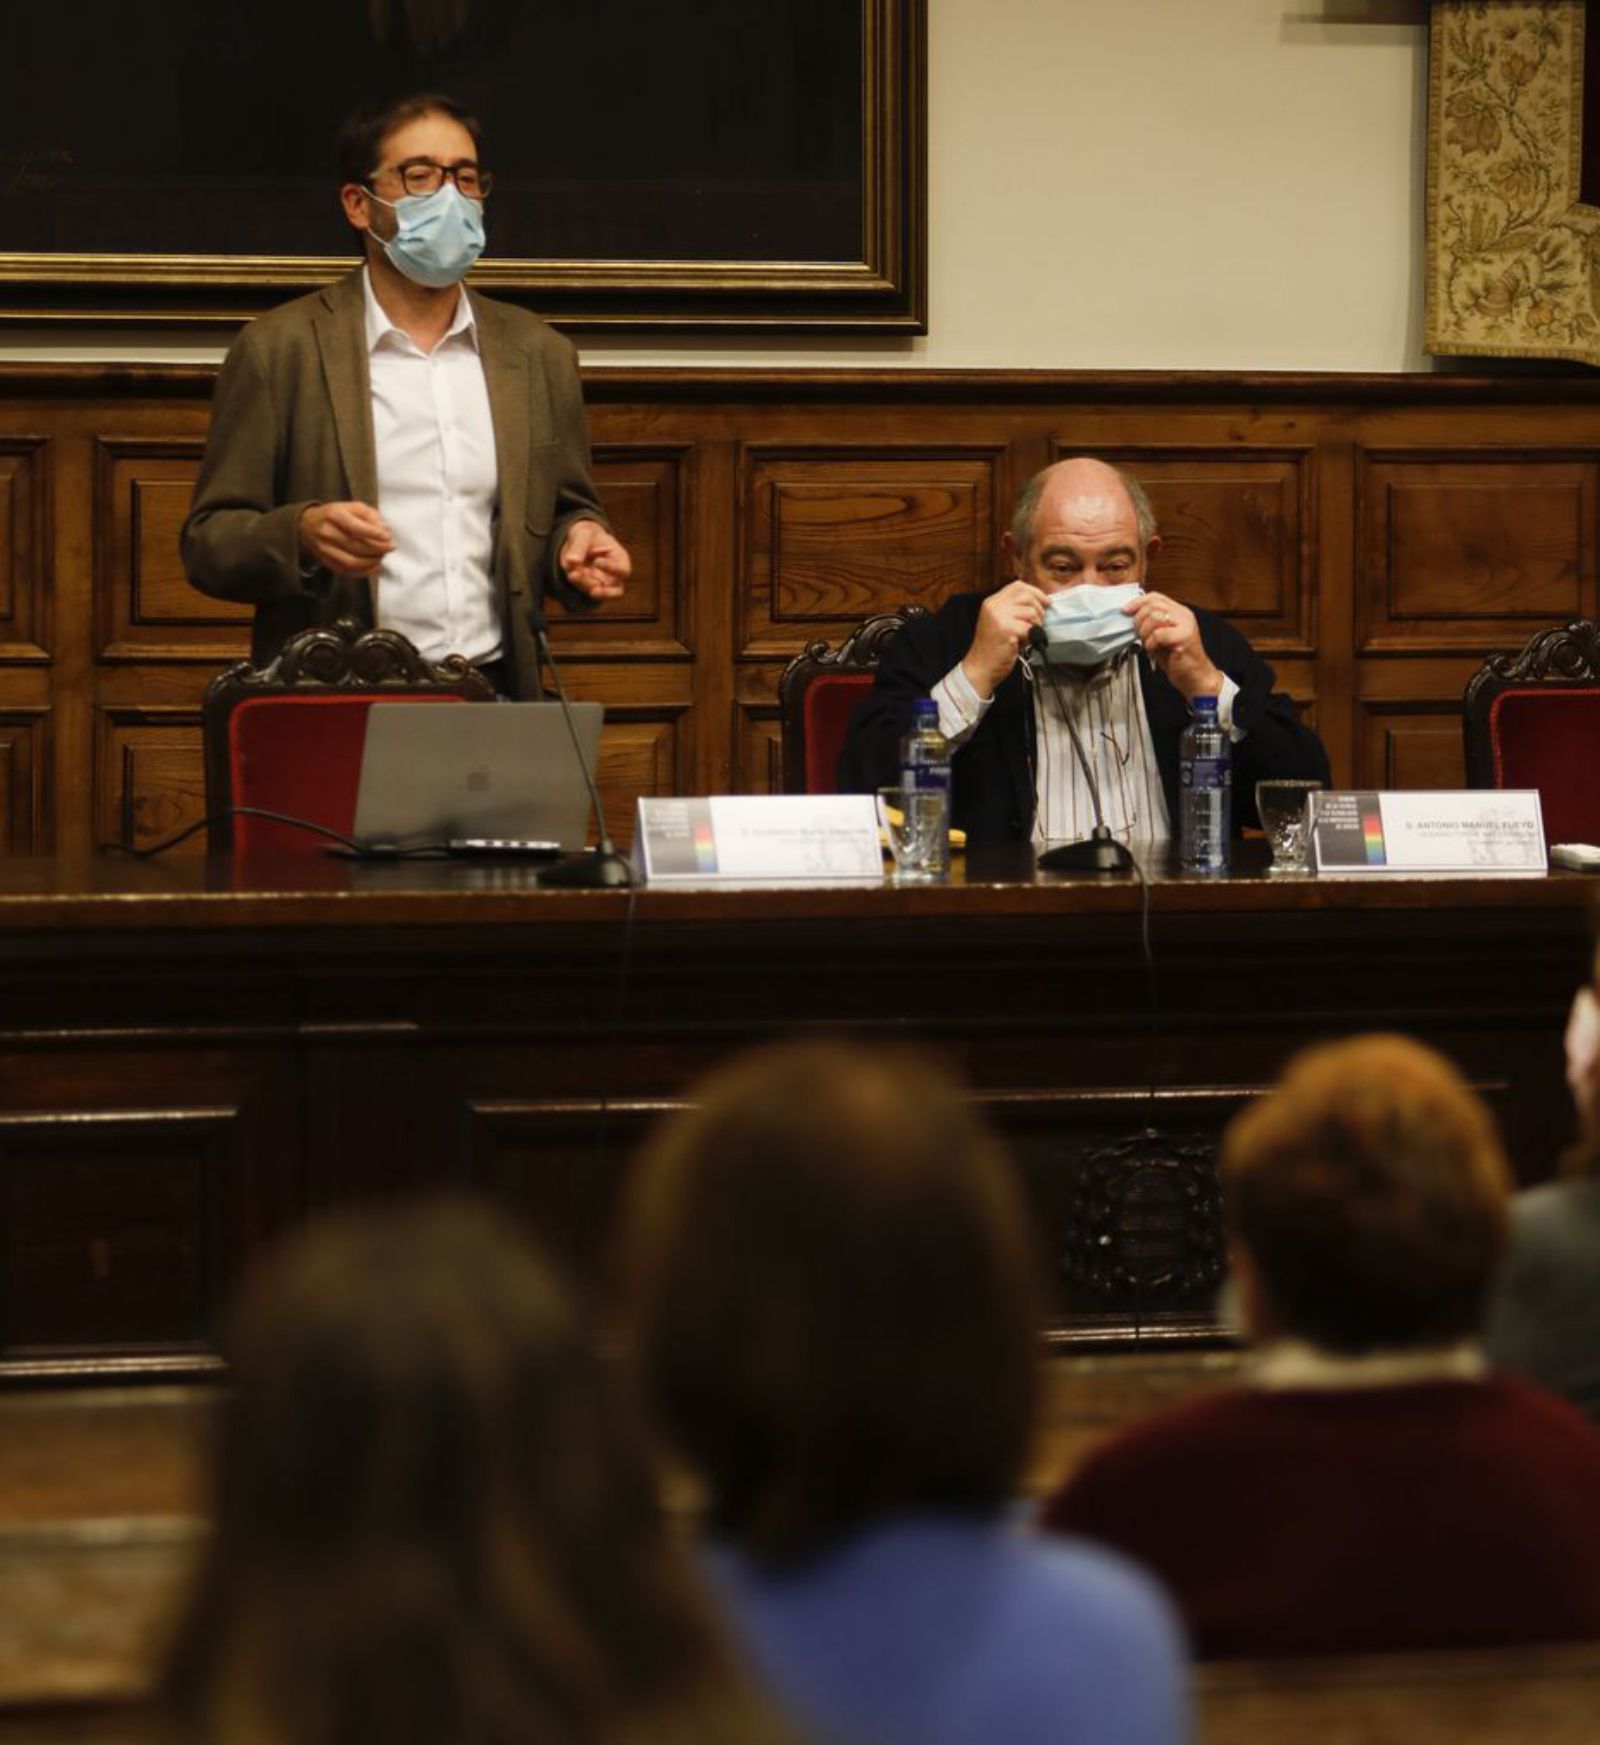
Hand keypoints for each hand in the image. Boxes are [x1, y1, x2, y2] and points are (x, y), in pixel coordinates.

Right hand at [298, 501, 395, 578]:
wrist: (308, 524)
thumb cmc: (334, 515)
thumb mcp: (353, 507)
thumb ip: (371, 515)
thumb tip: (384, 529)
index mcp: (334, 515)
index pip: (356, 527)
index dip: (375, 534)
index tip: (388, 537)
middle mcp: (327, 532)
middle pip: (356, 546)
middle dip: (377, 549)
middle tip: (389, 548)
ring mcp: (325, 549)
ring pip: (352, 562)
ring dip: (371, 562)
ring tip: (381, 557)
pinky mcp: (326, 561)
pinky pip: (346, 571)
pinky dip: (363, 572)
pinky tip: (373, 566)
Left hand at [559, 518, 629, 600]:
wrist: (578, 540)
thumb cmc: (588, 535)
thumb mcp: (584, 533)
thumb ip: (580, 546)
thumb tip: (572, 561)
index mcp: (621, 560)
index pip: (622, 571)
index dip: (611, 568)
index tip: (597, 561)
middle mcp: (614, 577)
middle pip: (614, 590)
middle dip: (603, 591)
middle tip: (593, 589)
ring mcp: (600, 584)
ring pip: (598, 593)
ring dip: (585, 586)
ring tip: (573, 574)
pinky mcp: (586, 587)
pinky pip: (583, 589)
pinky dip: (576, 583)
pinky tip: (571, 574)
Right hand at [960, 580, 1050, 697]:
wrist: (981, 668)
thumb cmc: (993, 648)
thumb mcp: (1000, 622)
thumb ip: (1014, 610)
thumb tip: (1041, 602)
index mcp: (992, 602)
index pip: (1018, 586)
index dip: (1035, 592)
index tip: (1046, 602)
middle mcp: (994, 606)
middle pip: (1027, 596)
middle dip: (1039, 610)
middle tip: (1038, 624)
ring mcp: (999, 617)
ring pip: (1031, 612)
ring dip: (1035, 625)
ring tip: (1026, 635)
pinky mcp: (1006, 630)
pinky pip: (1029, 628)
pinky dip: (1030, 637)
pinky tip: (1021, 643)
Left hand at [1126, 591, 1222, 700]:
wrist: (1194, 676)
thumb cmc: (1176, 659)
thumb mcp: (1160, 637)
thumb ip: (1151, 624)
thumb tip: (1131, 617)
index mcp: (1179, 612)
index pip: (1156, 597)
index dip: (1138, 602)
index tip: (1125, 610)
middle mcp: (1184, 615)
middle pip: (1153, 605)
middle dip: (1139, 620)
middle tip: (1138, 634)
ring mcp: (1185, 625)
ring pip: (1155, 618)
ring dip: (1145, 633)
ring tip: (1148, 644)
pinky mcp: (1184, 637)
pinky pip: (1158, 635)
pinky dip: (1151, 644)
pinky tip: (1154, 651)